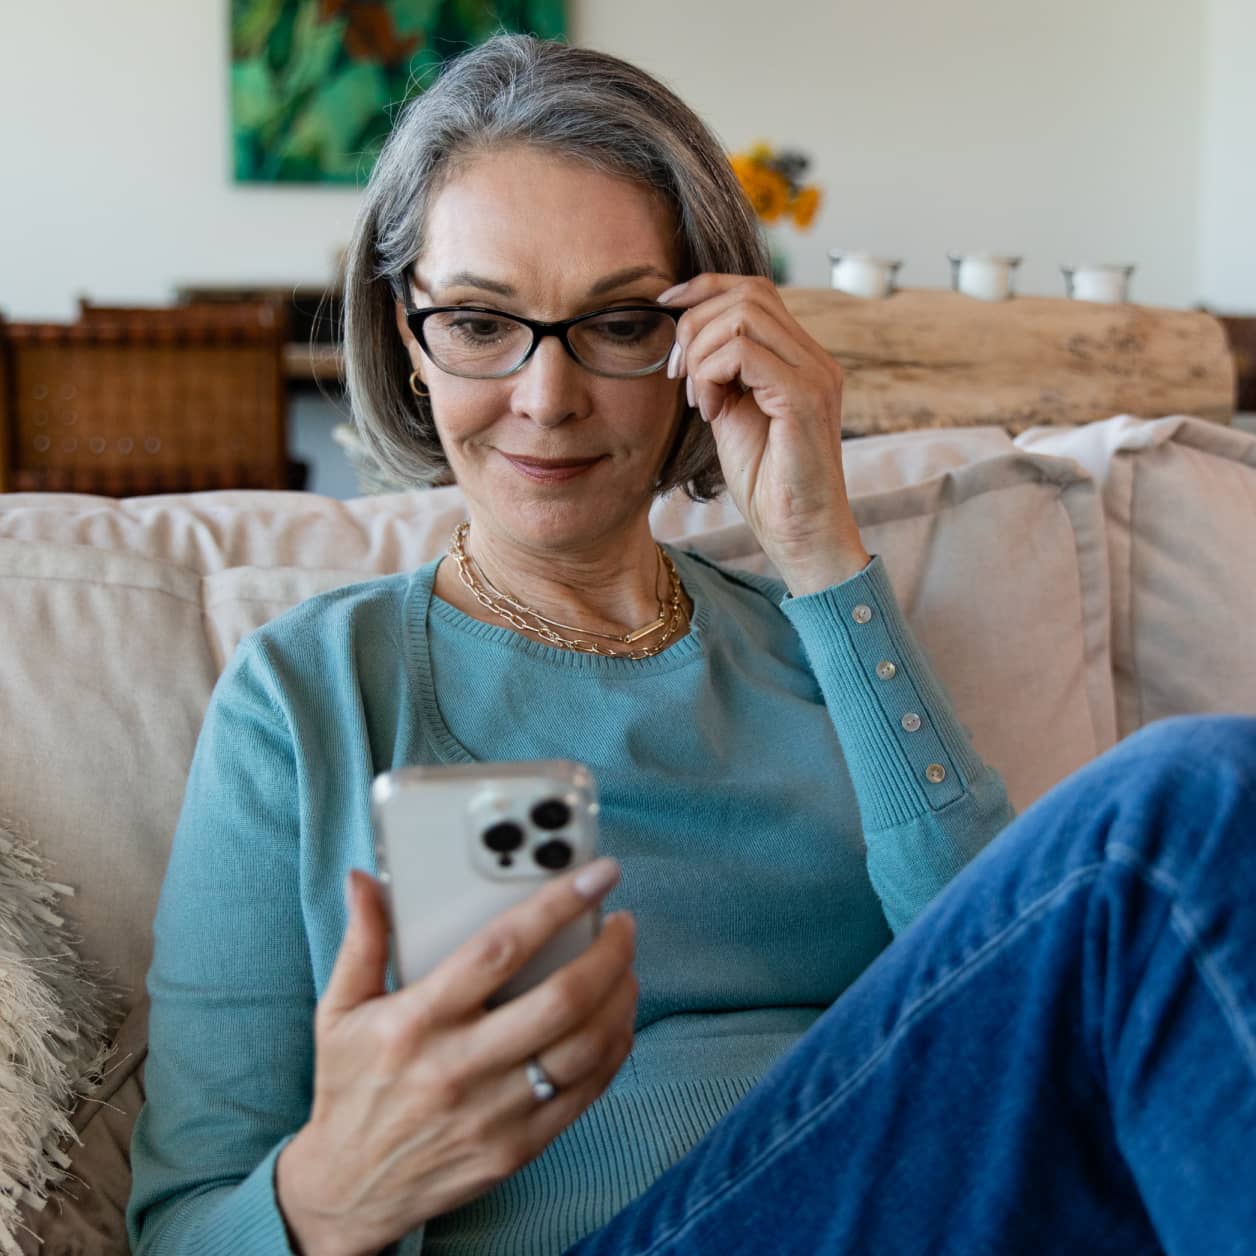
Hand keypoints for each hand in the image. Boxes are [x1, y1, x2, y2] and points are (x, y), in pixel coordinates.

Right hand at [276, 861, 636, 1255]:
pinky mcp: (516, 1148)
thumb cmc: (350, 1087)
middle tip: (623, 923)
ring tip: (625, 966)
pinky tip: (617, 1019)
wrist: (348, 1189)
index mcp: (416, 1020)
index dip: (555, 906)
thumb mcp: (339, 1010)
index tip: (594, 877)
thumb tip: (364, 880)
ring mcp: (492, 1112)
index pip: (499, 949)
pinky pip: (585, 1093)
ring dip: (620, 998)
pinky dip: (613, 1048)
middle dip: (608, 952)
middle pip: (559, 999)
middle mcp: (457, 1065)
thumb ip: (362, 940)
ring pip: (584, 1047)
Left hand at [659, 274, 870, 593]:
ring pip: (742, 317)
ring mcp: (814, 375)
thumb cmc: (767, 484)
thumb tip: (687, 340)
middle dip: (694, 325)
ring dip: (701, 354)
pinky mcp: (804, 398)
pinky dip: (711, 376)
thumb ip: (721, 374)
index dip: (703, 289)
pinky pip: (743, 354)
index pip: (755, 290)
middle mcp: (815, 358)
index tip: (665, 312)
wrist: (799, 534)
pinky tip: (711, 412)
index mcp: (801, 358)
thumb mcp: (734, 415)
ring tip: (699, 400)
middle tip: (678, 374)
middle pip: (746, 294)